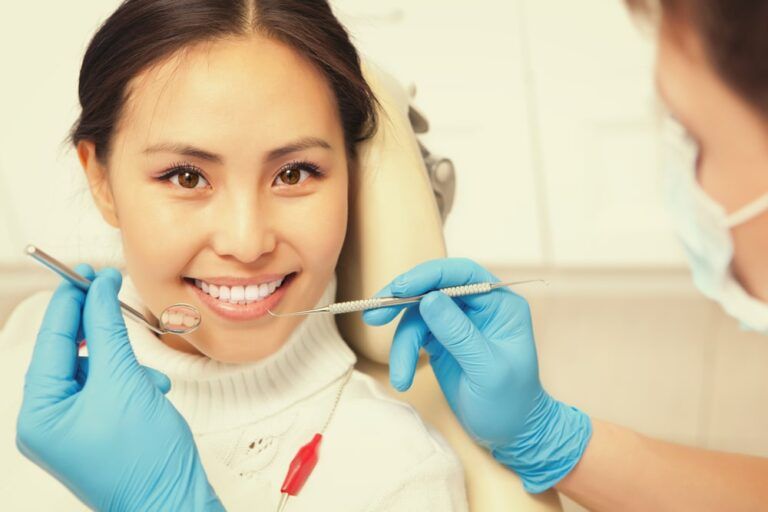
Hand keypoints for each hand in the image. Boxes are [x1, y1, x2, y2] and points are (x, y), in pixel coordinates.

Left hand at [16, 265, 223, 510]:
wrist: (172, 501)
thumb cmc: (143, 460)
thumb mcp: (124, 381)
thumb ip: (108, 329)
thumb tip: (98, 289)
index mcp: (39, 414)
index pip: (52, 341)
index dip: (71, 301)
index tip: (86, 271)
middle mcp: (48, 422)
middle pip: (71, 354)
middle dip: (102, 334)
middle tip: (110, 293)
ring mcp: (72, 428)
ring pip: (95, 370)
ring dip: (124, 364)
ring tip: (146, 380)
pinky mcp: (97, 430)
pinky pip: (109, 389)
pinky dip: (133, 383)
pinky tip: (151, 392)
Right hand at [363, 258, 591, 492]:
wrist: (510, 432)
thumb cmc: (510, 402)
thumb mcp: (487, 369)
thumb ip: (458, 333)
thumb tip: (428, 299)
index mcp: (500, 304)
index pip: (462, 274)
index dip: (429, 275)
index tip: (399, 288)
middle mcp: (478, 306)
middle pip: (433, 287)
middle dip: (402, 301)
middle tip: (374, 314)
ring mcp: (458, 321)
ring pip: (417, 315)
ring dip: (401, 344)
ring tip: (399, 376)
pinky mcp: (441, 338)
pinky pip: (414, 334)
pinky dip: (403, 354)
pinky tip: (403, 377)